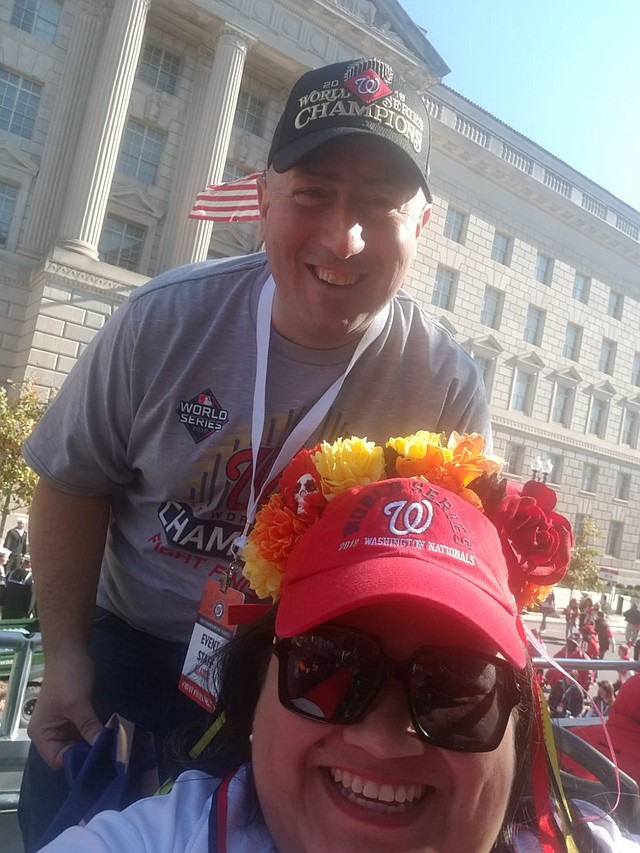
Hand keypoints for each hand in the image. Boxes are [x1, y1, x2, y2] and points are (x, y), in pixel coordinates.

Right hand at [27, 652, 103, 768]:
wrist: (70, 651)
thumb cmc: (67, 677)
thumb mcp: (77, 703)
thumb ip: (88, 726)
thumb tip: (102, 746)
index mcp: (42, 734)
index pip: (58, 760)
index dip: (76, 761)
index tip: (98, 759)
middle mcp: (50, 733)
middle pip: (69, 754)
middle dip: (88, 753)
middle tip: (111, 754)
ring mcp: (63, 725)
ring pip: (79, 744)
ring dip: (94, 743)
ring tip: (113, 747)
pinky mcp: (75, 717)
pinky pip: (85, 732)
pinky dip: (95, 733)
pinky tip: (110, 735)